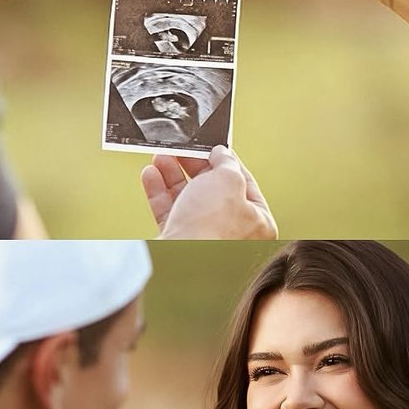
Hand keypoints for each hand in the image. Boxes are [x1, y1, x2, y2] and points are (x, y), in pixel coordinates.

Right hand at [142, 146, 277, 239]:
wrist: (183, 262)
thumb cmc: (213, 225)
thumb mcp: (228, 180)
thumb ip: (226, 162)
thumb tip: (222, 153)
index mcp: (257, 221)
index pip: (244, 183)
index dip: (227, 161)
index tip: (211, 146)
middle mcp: (233, 232)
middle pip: (212, 189)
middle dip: (193, 166)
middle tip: (181, 149)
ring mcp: (205, 239)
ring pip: (188, 199)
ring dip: (172, 175)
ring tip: (160, 157)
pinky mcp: (179, 244)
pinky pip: (170, 213)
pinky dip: (159, 192)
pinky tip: (150, 174)